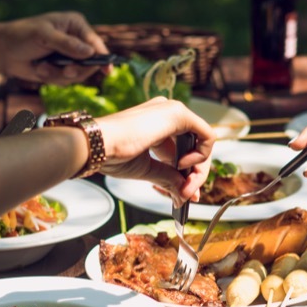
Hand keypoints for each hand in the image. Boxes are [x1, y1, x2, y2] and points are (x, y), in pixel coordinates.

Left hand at [0, 12, 109, 84]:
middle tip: (66, 71)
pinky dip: (51, 78)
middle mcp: (76, 41)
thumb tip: (90, 52)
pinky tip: (39, 69)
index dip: (103, 56)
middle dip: (76, 69)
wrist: (2, 50)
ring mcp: (69, 57)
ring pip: (78, 75)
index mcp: (76, 25)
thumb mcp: (44, 35)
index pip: (95, 42)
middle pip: (90, 63)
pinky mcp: (61, 70)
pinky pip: (65, 81)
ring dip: (59, 74)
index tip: (107, 69)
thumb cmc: (22, 35)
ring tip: (42, 67)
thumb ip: (67, 44)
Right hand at [95, 97, 214, 204]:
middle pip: (195, 146)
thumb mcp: (147, 169)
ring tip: (185, 187)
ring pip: (203, 143)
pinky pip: (207, 136)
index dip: (188, 173)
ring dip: (198, 170)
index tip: (184, 194)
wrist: (98, 145)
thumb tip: (184, 195)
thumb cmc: (113, 154)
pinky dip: (201, 156)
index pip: (182, 148)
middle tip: (188, 195)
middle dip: (195, 175)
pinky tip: (183, 166)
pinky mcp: (178, 113)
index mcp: (157, 123)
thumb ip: (168, 178)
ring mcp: (173, 111)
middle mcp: (167, 113)